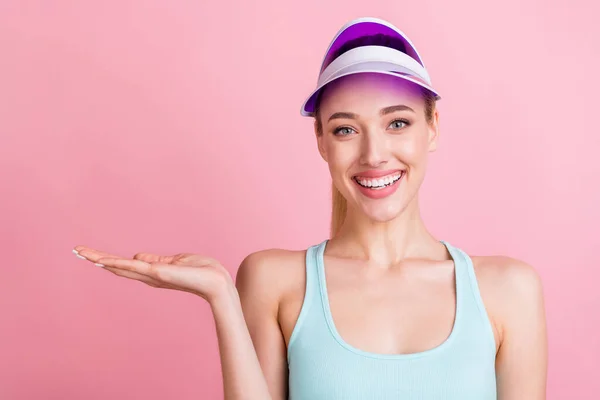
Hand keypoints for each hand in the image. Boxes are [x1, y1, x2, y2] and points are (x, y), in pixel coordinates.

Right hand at [73, 246, 233, 302]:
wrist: (217, 283)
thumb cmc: (202, 272)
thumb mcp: (176, 262)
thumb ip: (156, 260)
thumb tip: (137, 256)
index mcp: (153, 272)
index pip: (125, 265)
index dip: (107, 259)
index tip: (90, 253)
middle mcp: (149, 277)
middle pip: (117, 267)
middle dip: (97, 259)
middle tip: (76, 251)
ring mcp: (153, 276)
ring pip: (121, 267)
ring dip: (101, 259)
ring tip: (82, 253)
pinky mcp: (159, 274)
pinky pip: (135, 267)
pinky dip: (119, 264)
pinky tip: (104, 260)